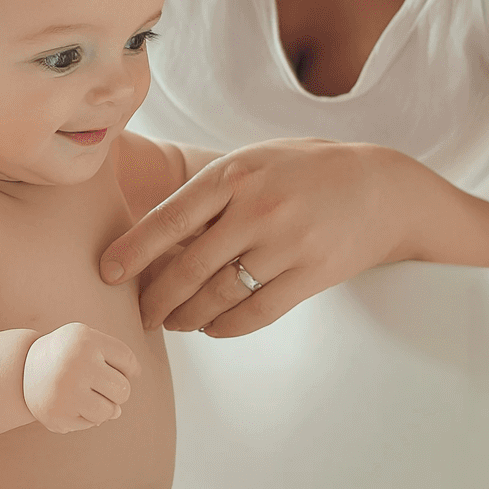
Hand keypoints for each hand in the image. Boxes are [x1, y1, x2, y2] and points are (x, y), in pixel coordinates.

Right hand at [21, 322, 138, 432]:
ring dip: (103, 407)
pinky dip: (85, 416)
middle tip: (95, 384)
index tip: (115, 369)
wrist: (21, 368)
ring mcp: (65, 391)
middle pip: (123, 389)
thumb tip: (116, 412)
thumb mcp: (87, 343)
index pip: (127, 361)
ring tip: (85, 395)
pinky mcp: (57, 415)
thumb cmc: (66, 355)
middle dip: (115, 391)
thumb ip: (114, 368)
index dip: (127, 369)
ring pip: (110, 411)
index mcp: (85, 340)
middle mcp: (75, 363)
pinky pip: (91, 423)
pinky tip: (70, 404)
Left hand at [100, 140, 406, 336]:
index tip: (107, 273)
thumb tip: (153, 235)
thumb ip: (210, 192)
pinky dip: (226, 327)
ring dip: (188, 317)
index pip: (169, 217)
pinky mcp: (312, 274)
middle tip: (139, 316)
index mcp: (234, 173)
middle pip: (189, 267)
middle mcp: (258, 207)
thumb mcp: (254, 161)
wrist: (381, 188)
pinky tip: (212, 328)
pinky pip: (256, 313)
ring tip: (173, 323)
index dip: (133, 250)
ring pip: (219, 296)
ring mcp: (287, 242)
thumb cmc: (303, 172)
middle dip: (156, 298)